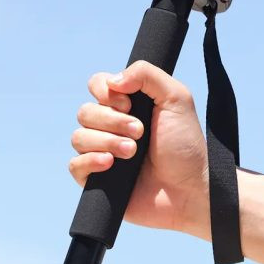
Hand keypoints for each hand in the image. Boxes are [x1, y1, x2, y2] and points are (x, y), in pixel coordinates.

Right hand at [69, 60, 209, 236]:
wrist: (189, 189)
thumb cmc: (185, 144)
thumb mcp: (176, 98)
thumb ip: (146, 74)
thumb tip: (111, 80)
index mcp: (127, 105)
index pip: (97, 84)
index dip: (106, 92)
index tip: (130, 105)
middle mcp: (112, 126)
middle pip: (85, 111)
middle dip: (112, 121)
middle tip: (140, 132)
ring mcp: (102, 152)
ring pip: (79, 136)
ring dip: (107, 141)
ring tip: (133, 152)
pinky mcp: (96, 180)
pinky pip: (74, 164)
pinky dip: (90, 161)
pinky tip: (111, 164)